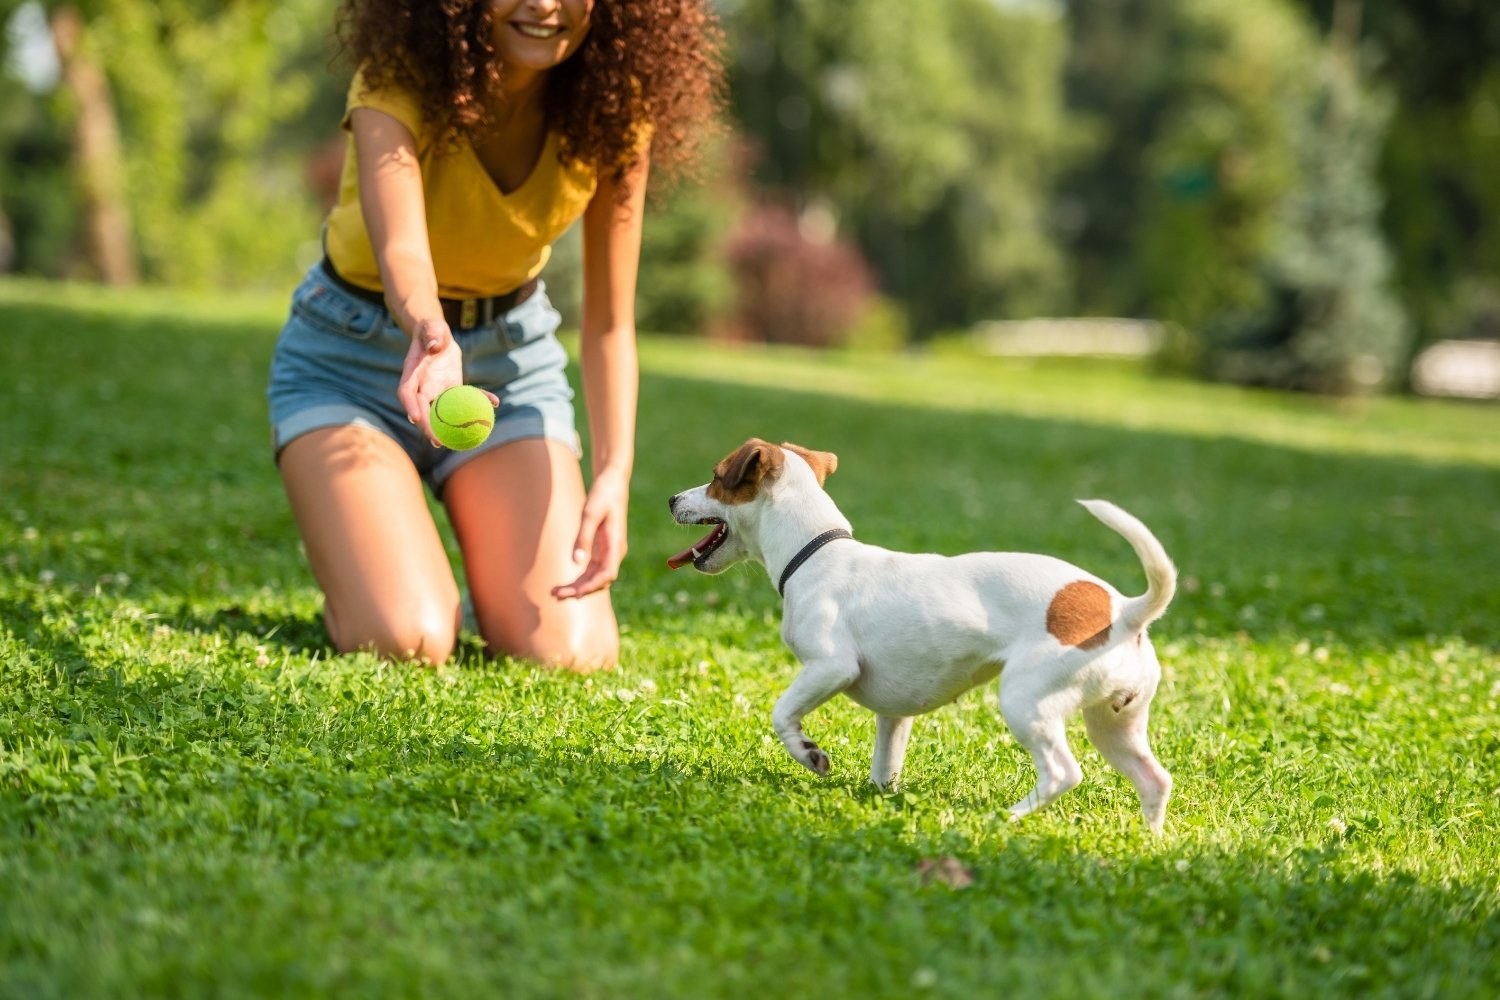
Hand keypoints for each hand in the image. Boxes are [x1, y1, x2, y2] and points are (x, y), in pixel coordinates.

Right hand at [396, 318, 496, 444]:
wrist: (437, 336)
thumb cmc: (431, 330)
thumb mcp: (432, 328)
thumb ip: (432, 334)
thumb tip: (435, 345)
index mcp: (412, 373)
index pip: (407, 393)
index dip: (410, 406)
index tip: (415, 418)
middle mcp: (422, 386)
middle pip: (423, 410)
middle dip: (428, 427)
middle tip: (438, 441)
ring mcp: (436, 391)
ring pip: (442, 412)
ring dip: (449, 427)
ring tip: (457, 443)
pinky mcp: (451, 389)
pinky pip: (465, 398)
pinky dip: (479, 400)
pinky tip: (495, 403)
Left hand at [553, 466, 629, 599]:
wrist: (613, 482)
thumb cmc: (603, 495)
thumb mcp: (590, 514)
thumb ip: (583, 538)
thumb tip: (576, 561)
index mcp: (615, 545)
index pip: (607, 574)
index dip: (591, 586)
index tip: (575, 594)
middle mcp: (614, 552)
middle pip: (599, 580)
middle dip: (579, 590)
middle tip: (555, 595)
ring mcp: (609, 552)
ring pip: (595, 577)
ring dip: (577, 586)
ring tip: (555, 593)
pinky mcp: (602, 549)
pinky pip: (591, 570)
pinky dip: (579, 578)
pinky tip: (565, 583)